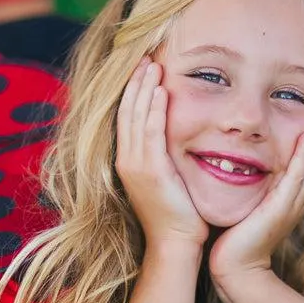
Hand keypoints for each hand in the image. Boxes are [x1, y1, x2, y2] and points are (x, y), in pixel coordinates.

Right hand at [115, 59, 208, 250]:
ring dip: (144, 88)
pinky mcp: (151, 171)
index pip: (126, 118)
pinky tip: (161, 90)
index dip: (132, 92)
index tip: (142, 69)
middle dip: (135, 82)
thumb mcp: (165, 181)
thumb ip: (164, 158)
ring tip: (152, 64)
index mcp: (128, 162)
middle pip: (126, 111)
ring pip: (136, 117)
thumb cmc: (177, 216)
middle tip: (145, 57)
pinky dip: (153, 109)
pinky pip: (150, 132)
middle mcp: (126, 161)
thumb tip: (174, 140)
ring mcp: (136, 166)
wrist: (175, 245)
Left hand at [209, 107, 303, 288]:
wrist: (237, 268)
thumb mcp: (257, 210)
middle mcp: (299, 202)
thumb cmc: (240, 240)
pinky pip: (296, 177)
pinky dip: (303, 156)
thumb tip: (256, 173)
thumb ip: (263, 193)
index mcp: (296, 202)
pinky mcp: (279, 208)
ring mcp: (292, 205)